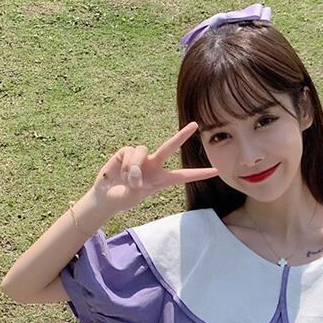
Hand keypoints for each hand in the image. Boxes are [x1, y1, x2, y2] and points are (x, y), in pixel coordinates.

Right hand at [90, 121, 219, 212]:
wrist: (105, 195)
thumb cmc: (123, 198)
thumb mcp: (134, 195)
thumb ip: (137, 182)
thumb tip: (137, 170)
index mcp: (162, 180)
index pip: (184, 176)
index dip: (199, 173)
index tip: (216, 171)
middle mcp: (154, 165)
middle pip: (170, 147)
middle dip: (182, 136)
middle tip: (195, 125)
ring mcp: (141, 157)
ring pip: (143, 151)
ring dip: (135, 167)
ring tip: (130, 179)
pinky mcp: (127, 152)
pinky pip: (130, 152)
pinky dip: (127, 164)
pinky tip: (121, 171)